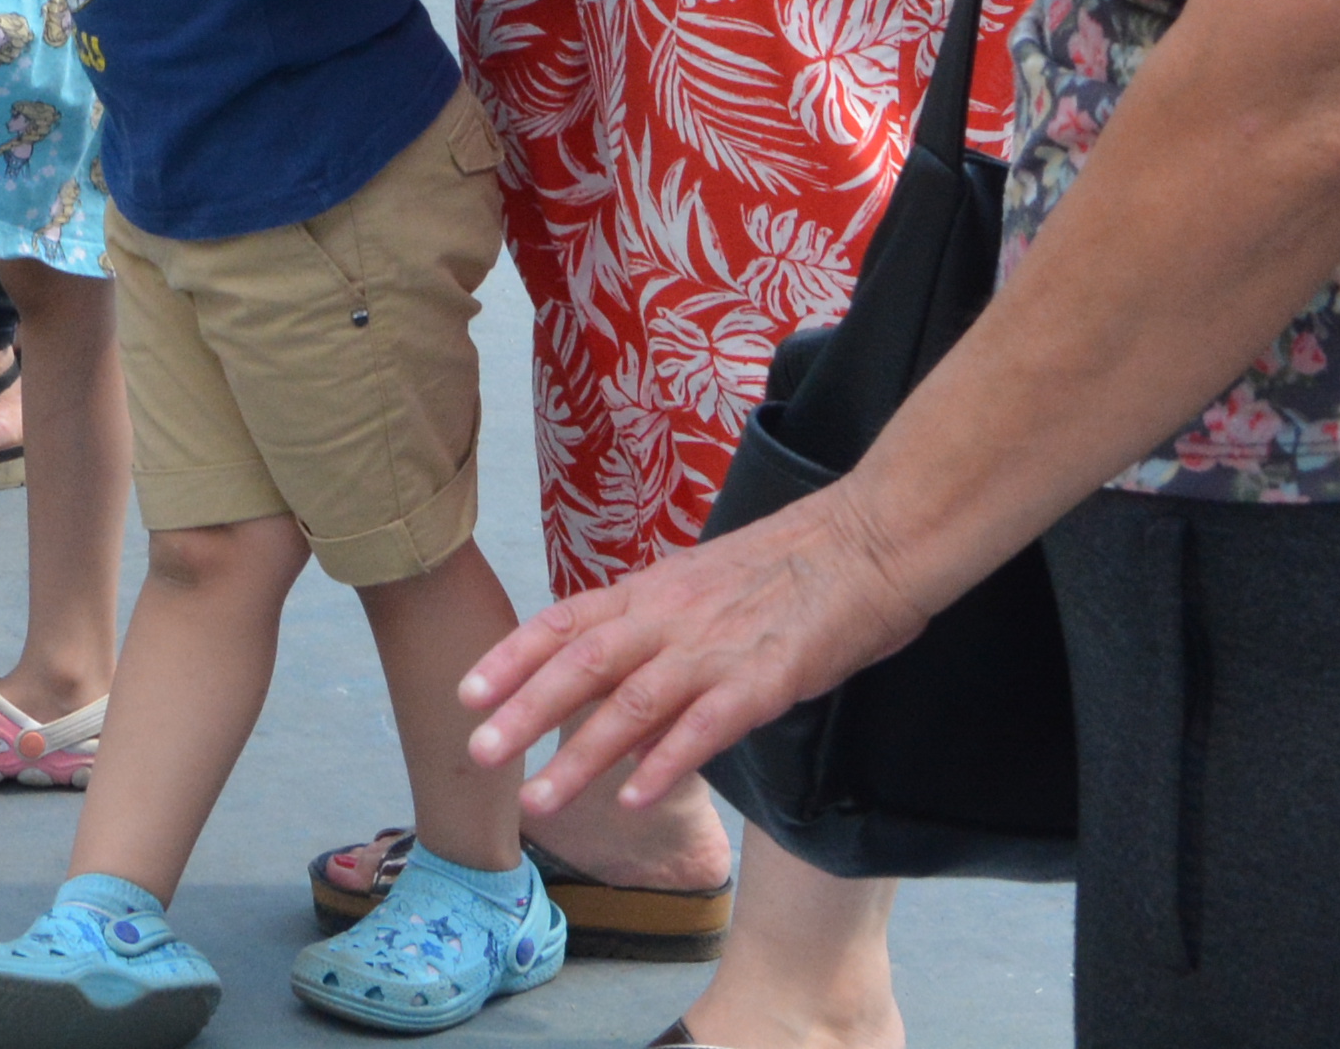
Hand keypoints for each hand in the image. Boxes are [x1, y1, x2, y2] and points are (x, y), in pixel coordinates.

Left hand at [458, 486, 945, 822]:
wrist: (873, 538)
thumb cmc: (796, 562)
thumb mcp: (709, 582)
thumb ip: (663, 626)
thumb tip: (625, 681)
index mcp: (655, 589)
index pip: (567, 622)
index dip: (513, 658)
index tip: (465, 693)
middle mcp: (671, 616)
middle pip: (581, 665)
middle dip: (524, 712)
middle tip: (478, 754)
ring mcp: (715, 648)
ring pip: (630, 704)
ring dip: (580, 756)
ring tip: (539, 802)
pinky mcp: (765, 679)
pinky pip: (704, 726)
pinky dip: (664, 762)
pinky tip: (633, 798)